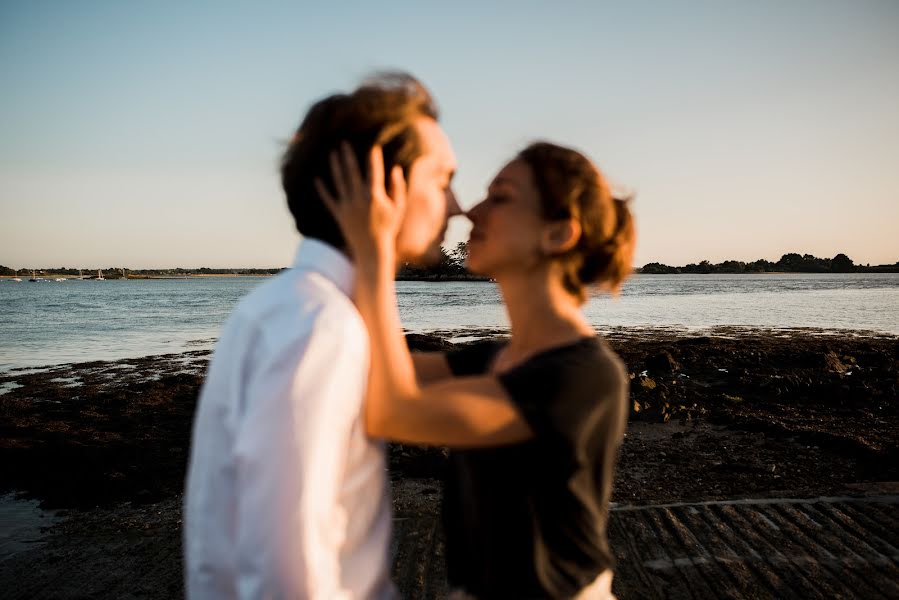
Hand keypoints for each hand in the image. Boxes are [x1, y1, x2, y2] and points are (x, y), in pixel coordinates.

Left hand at [316, 143, 406, 261]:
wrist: (372, 249)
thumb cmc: (388, 228)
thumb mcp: (398, 208)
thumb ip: (398, 188)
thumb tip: (396, 169)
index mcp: (374, 196)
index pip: (373, 171)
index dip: (373, 157)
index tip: (373, 146)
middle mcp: (358, 198)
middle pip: (351, 172)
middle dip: (348, 156)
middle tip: (343, 143)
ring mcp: (347, 206)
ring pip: (339, 181)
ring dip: (335, 166)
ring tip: (332, 153)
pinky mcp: (338, 214)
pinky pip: (328, 199)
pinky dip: (322, 190)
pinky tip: (316, 180)